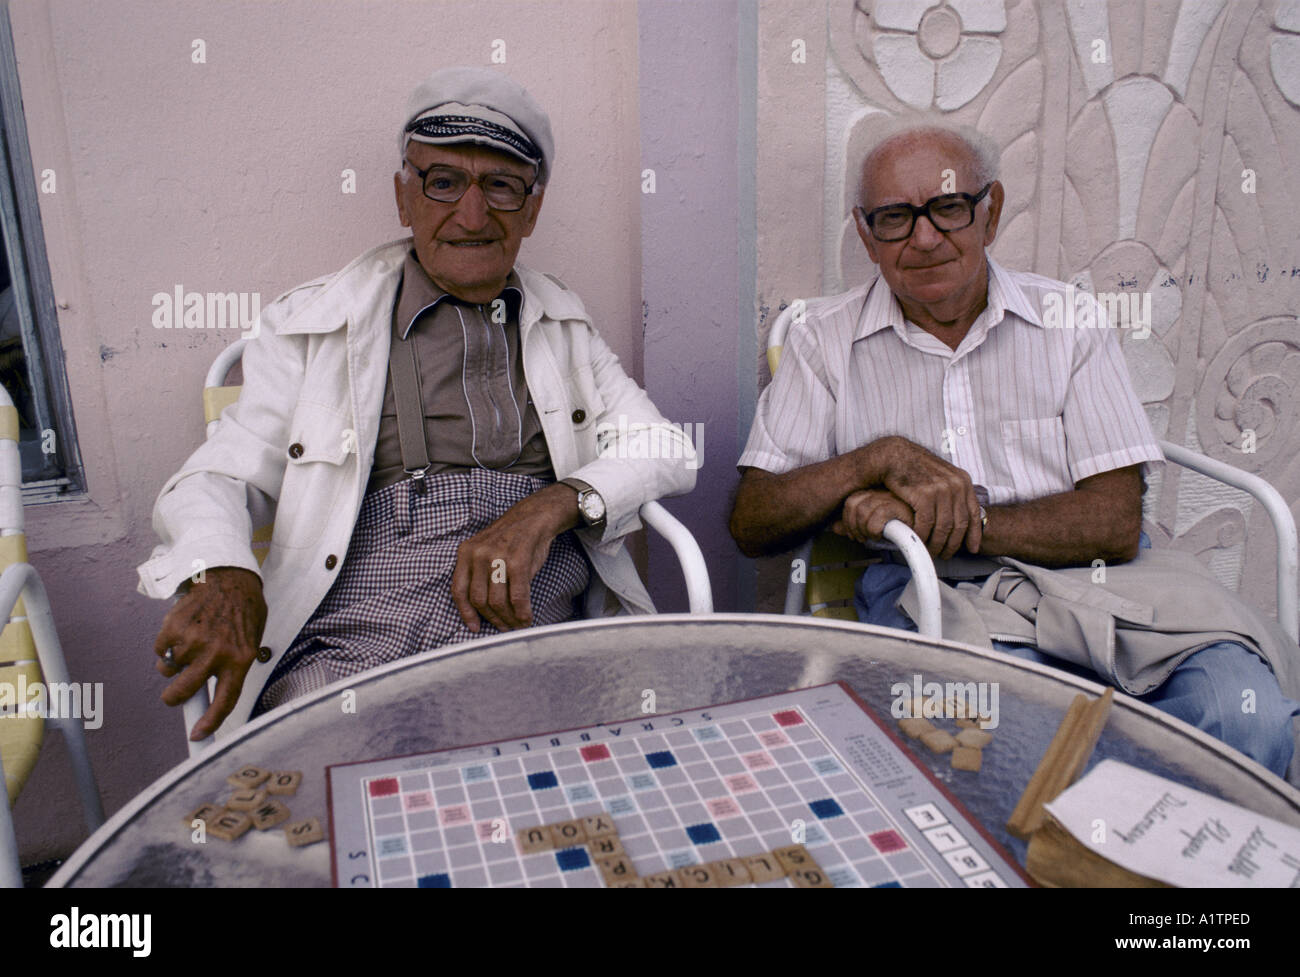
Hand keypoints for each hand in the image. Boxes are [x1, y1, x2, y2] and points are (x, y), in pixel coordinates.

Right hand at [153, 566, 266, 739]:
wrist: (229, 577)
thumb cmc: (242, 611)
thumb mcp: (249, 641)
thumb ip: (233, 666)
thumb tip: (211, 693)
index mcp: (240, 659)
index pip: (225, 701)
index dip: (210, 722)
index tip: (198, 735)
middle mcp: (217, 653)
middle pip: (184, 691)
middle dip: (173, 697)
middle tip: (173, 694)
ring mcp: (193, 641)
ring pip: (168, 669)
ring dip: (172, 663)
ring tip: (188, 643)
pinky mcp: (174, 628)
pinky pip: (160, 650)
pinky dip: (165, 645)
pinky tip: (180, 630)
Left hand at [452, 483, 579, 632]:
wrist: (534, 516)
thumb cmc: (511, 538)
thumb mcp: (485, 551)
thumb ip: (480, 575)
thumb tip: (484, 610)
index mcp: (466, 552)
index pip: (459, 590)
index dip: (466, 613)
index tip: (474, 627)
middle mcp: (478, 555)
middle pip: (479, 600)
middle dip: (492, 619)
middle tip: (503, 627)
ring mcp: (497, 558)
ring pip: (497, 601)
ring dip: (508, 618)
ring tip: (516, 624)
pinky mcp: (518, 562)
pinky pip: (517, 596)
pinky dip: (522, 612)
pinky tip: (527, 618)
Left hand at [833, 489, 914, 543]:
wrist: (931, 526)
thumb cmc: (906, 524)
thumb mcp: (874, 521)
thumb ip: (853, 523)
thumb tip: (834, 527)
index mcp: (877, 488)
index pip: (849, 500)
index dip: (847, 521)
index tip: (856, 534)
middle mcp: (883, 489)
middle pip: (852, 505)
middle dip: (853, 527)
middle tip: (863, 538)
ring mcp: (892, 496)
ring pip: (862, 512)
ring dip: (864, 530)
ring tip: (875, 537)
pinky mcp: (902, 507)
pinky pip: (876, 521)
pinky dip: (875, 532)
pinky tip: (883, 536)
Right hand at [878, 437, 981, 558]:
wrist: (894, 455)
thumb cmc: (914, 468)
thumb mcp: (941, 476)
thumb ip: (952, 493)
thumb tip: (957, 512)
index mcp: (963, 481)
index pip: (974, 513)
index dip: (973, 534)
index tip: (972, 549)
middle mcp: (956, 485)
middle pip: (959, 524)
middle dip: (952, 544)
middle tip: (944, 554)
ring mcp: (941, 490)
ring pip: (943, 527)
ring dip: (936, 543)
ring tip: (930, 551)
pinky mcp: (925, 495)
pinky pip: (926, 524)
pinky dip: (922, 535)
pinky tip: (918, 538)